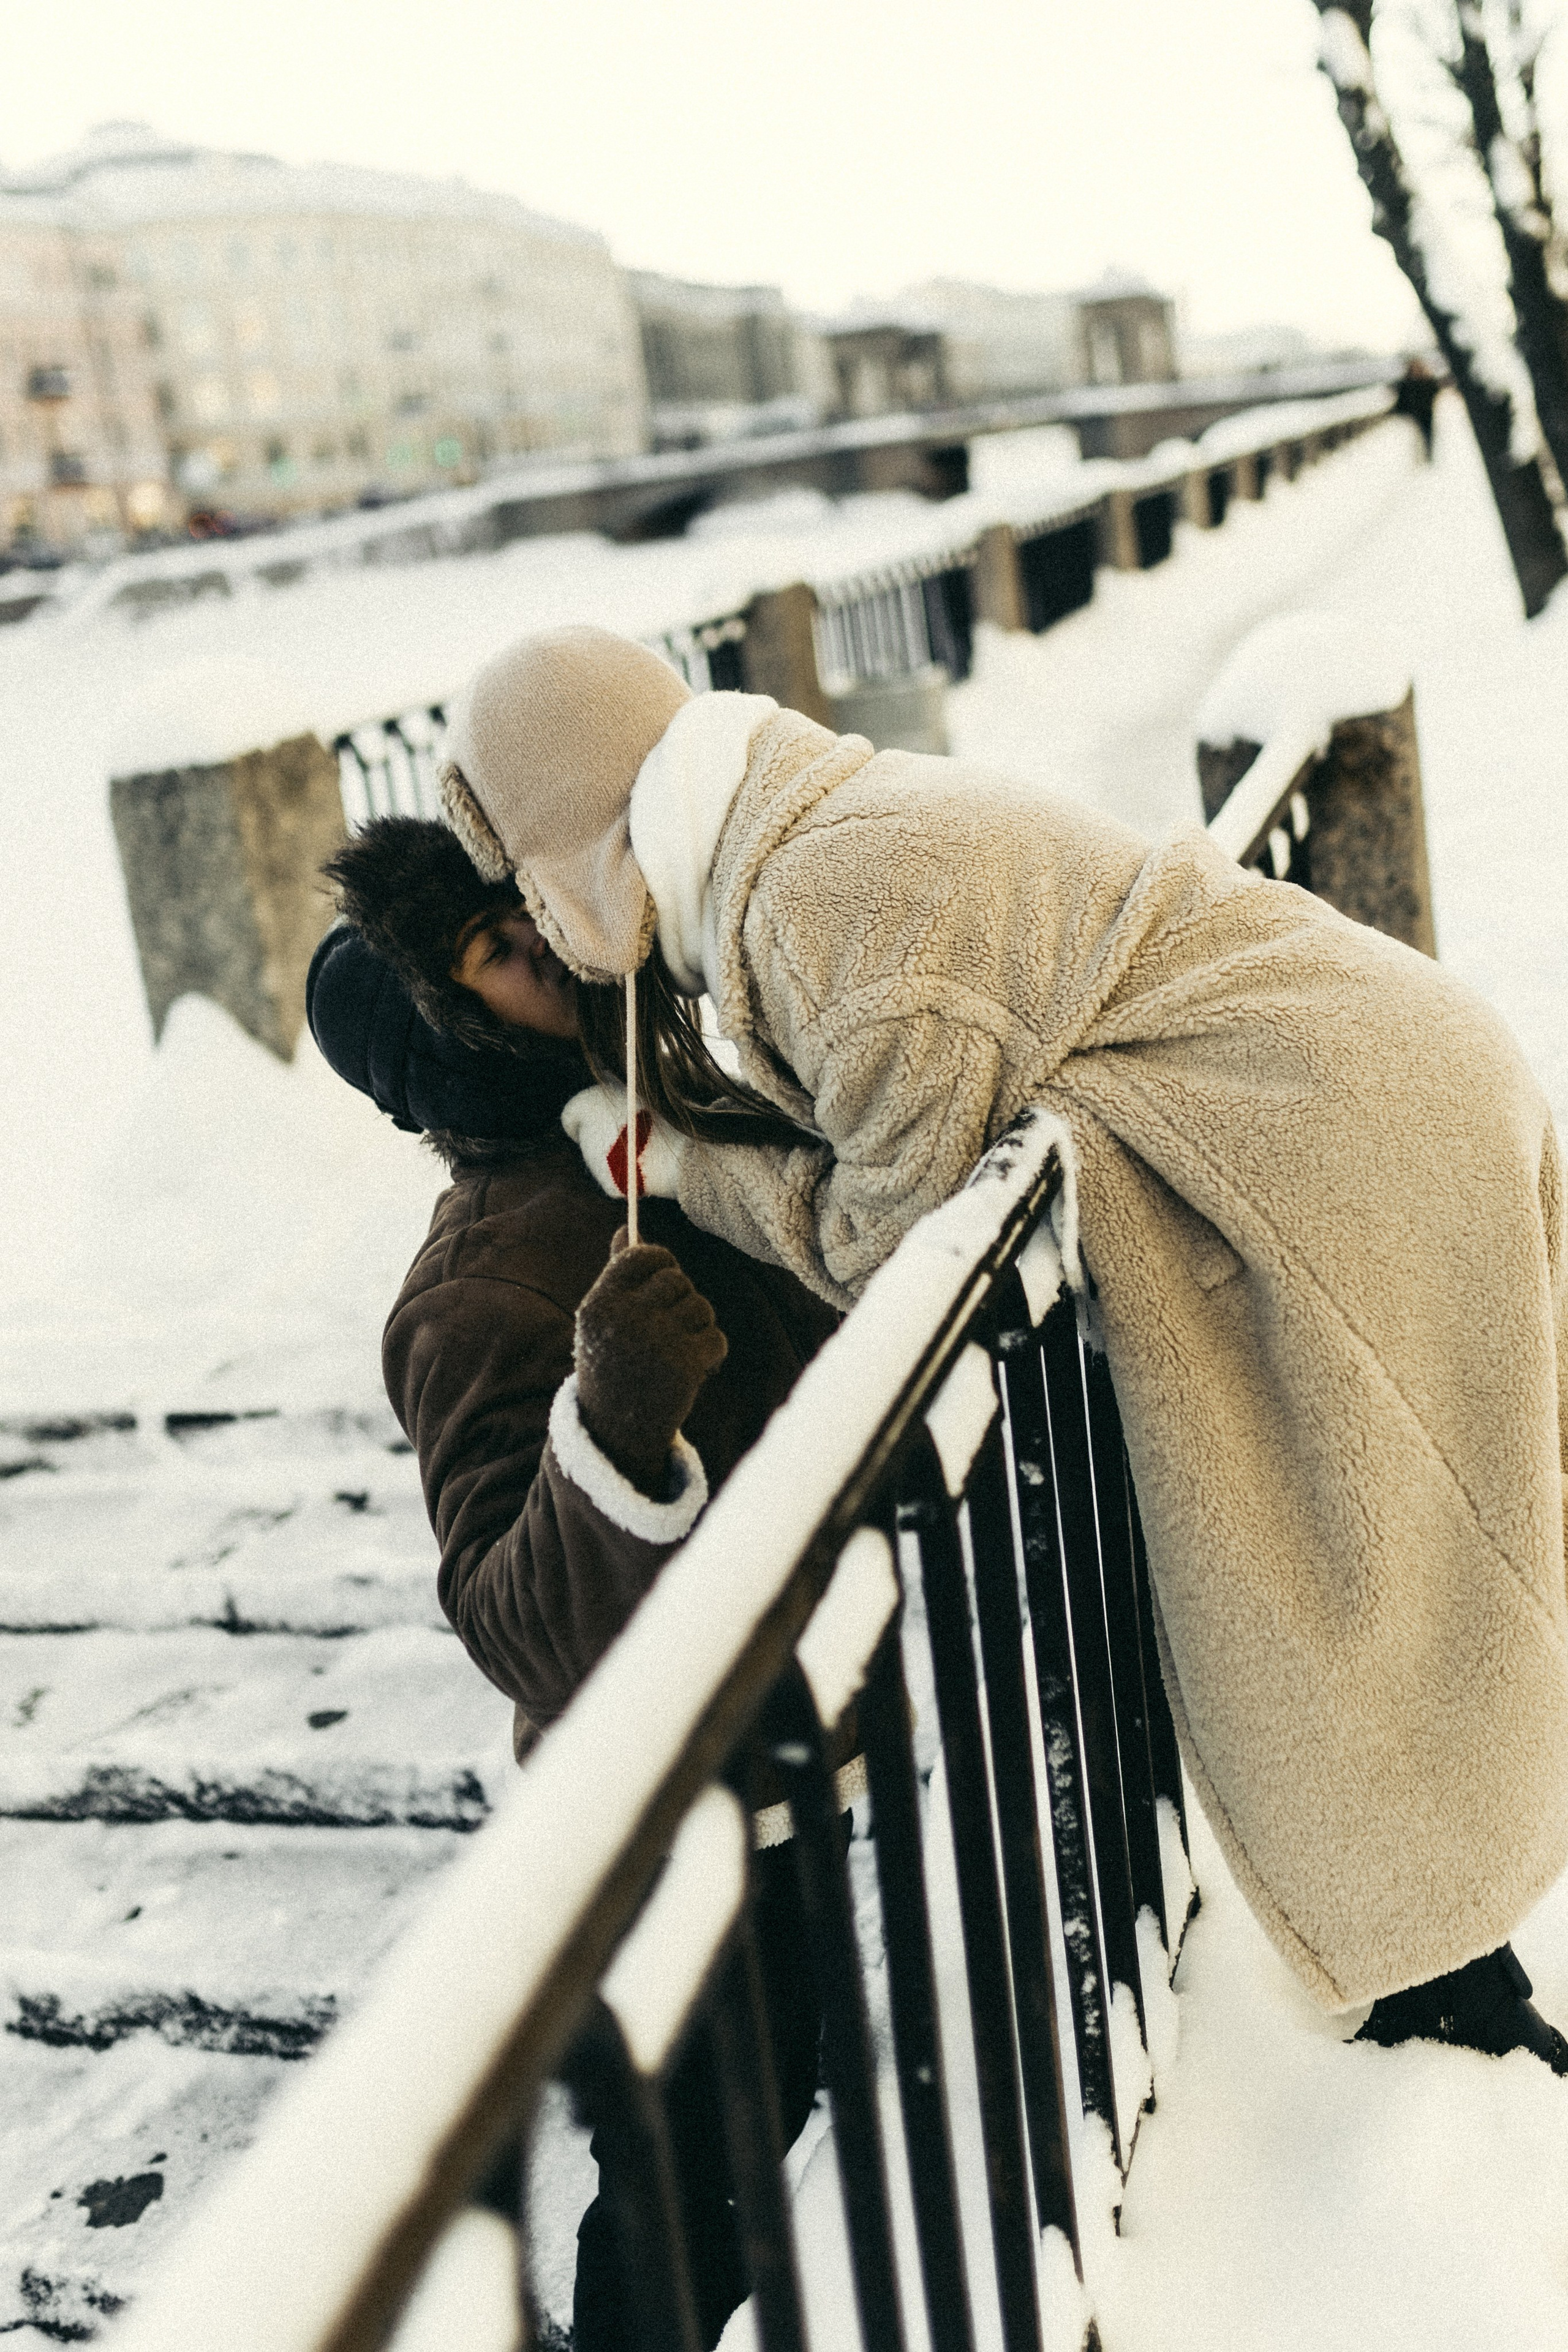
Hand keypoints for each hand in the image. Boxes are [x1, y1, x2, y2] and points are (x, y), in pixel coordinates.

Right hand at [574, 1238, 727, 1495]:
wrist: (616, 1434)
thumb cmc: (612, 1365)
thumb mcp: (605, 1320)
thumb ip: (617, 1274)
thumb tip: (627, 1227)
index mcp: (599, 1304)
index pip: (640, 1255)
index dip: (660, 1263)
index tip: (661, 1283)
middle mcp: (623, 1320)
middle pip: (677, 1279)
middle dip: (681, 1299)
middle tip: (669, 1327)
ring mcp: (654, 1342)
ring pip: (701, 1307)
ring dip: (697, 1327)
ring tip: (675, 1352)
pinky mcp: (682, 1366)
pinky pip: (716, 1337)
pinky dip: (711, 1353)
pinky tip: (692, 1370)